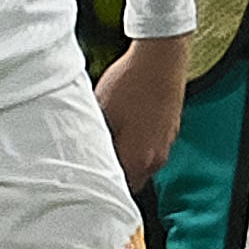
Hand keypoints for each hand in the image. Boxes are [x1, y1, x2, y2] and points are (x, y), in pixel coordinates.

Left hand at [97, 33, 189, 190]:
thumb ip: (91, 139)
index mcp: (137, 159)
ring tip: (107, 141)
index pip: (116, 188)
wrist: (161, 60)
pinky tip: (124, 128)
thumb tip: (78, 152)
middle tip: (91, 160)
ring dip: (126, 159)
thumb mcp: (100, 112)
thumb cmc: (129, 84)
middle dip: (112, 174)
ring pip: (141, 165)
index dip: (97, 184)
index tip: (82, 177)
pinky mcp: (171, 132)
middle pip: (130, 181)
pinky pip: (151, 149)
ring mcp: (166, 145)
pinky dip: (138, 146)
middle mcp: (156, 159)